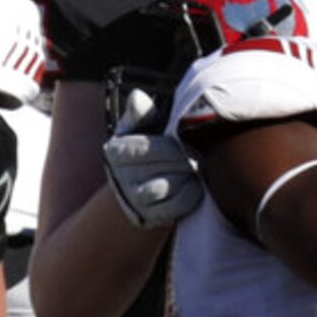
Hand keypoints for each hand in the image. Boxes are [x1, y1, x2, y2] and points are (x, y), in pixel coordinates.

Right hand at [101, 87, 204, 229]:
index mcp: (116, 152)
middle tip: (201, 154)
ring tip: (195, 170)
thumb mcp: (138, 128)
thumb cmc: (143, 149)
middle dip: (188, 159)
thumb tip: (138, 98)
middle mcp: (119, 178)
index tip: (189, 141)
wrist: (137, 189)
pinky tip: (194, 186)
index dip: (176, 145)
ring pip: (172, 186)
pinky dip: (191, 195)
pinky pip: (178, 206)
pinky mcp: (148, 218)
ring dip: (189, 177)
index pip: (153, 147)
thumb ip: (140, 113)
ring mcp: (133, 201)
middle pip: (167, 166)